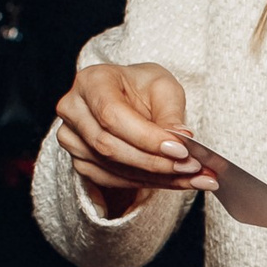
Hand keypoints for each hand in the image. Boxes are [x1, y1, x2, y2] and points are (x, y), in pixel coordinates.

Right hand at [52, 62, 215, 216]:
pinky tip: (175, 182)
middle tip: (193, 168)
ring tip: (195, 179)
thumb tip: (181, 139)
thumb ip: (170, 113)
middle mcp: (73, 110)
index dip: (146, 137)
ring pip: (111, 168)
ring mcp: (71, 138)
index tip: (181, 150)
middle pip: (108, 146)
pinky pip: (112, 180)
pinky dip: (147, 184)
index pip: (112, 115)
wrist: (128, 95)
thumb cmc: (143, 86)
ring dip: (156, 179)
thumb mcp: (163, 87)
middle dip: (155, 162)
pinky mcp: (80, 161)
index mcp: (91, 82)